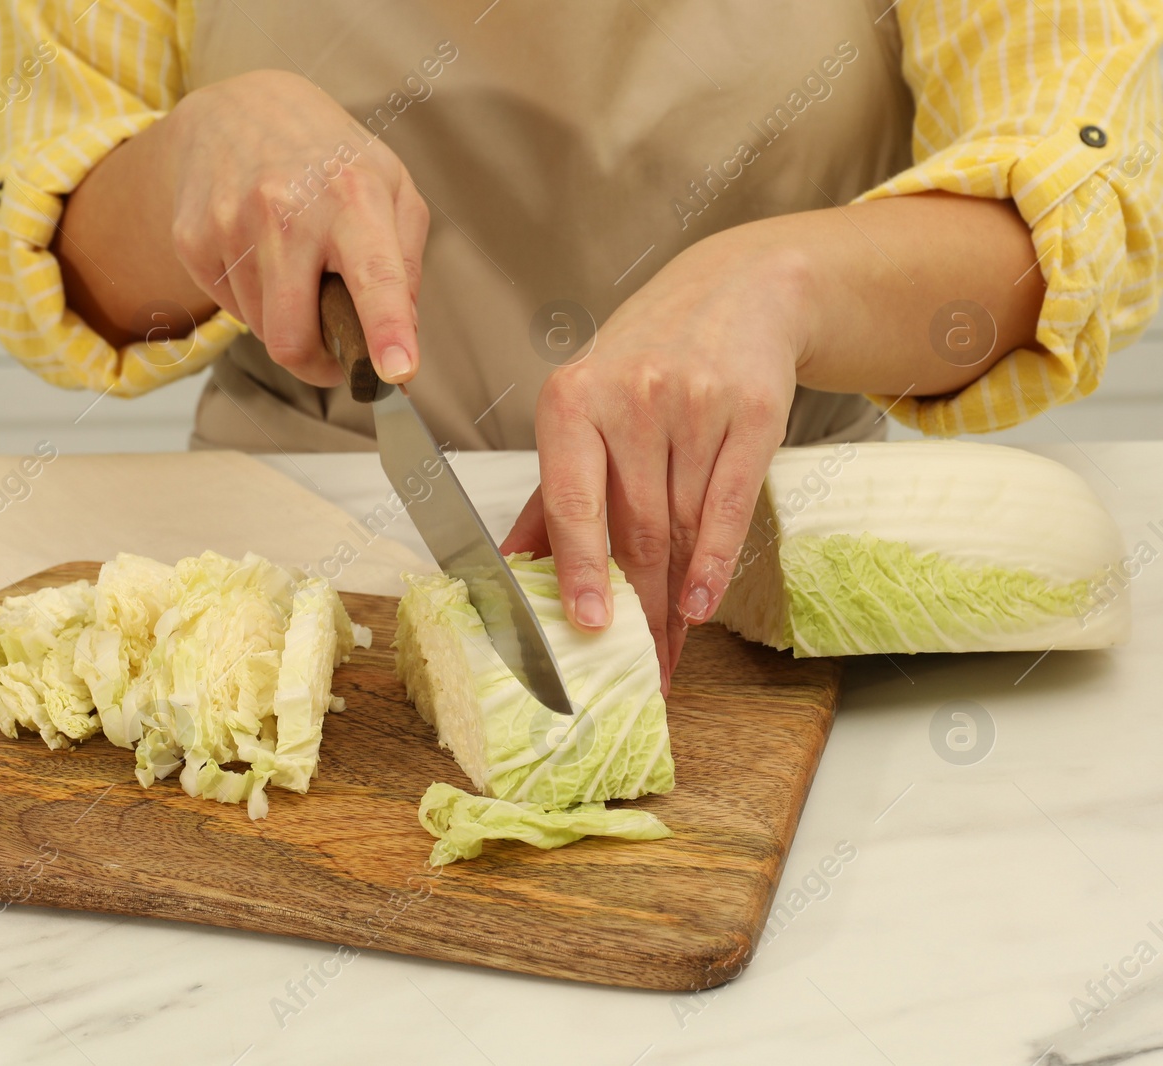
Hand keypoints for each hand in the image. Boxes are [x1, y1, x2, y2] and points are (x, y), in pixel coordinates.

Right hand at [163, 69, 427, 385]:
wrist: (238, 110)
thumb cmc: (329, 158)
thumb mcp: (391, 187)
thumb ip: (406, 263)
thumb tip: (402, 337)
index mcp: (353, 197)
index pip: (375, 276)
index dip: (387, 331)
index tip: (397, 373)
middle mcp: (287, 211)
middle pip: (292, 339)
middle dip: (317, 364)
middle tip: (334, 353)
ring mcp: (231, 225)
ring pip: (262, 331)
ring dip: (285, 320)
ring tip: (295, 269)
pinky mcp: (192, 239)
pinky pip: (230, 310)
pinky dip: (252, 300)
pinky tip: (260, 256)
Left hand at [500, 232, 805, 694]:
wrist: (734, 292)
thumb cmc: (643, 362)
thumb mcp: (585, 410)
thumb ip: (552, 494)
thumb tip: (510, 569)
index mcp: (572, 401)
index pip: (573, 500)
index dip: (579, 568)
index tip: (586, 624)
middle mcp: (631, 398)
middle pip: (634, 525)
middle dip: (635, 604)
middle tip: (636, 665)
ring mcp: (694, 403)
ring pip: (681, 524)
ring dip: (673, 598)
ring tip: (669, 652)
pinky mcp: (751, 412)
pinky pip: (730, 505)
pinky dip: (715, 563)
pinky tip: (700, 605)